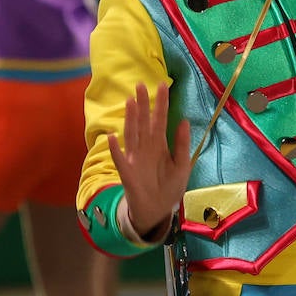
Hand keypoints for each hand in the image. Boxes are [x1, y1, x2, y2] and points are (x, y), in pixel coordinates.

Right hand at [107, 81, 192, 237]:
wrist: (157, 210)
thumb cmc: (169, 187)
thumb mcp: (182, 166)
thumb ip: (181, 145)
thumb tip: (184, 121)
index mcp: (160, 145)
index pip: (160, 120)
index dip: (161, 104)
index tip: (162, 86)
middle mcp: (146, 147)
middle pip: (144, 122)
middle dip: (143, 104)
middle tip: (141, 84)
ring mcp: (135, 158)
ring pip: (132, 134)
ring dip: (130, 119)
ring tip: (130, 102)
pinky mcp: (127, 172)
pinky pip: (120, 159)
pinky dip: (115, 149)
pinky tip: (112, 136)